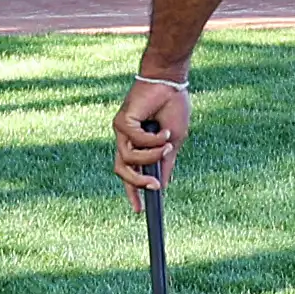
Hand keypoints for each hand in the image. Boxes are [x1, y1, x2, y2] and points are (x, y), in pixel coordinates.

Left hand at [112, 72, 188, 192]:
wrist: (171, 83)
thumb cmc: (172, 107)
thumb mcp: (173, 142)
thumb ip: (165, 162)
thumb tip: (163, 185)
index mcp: (137, 145)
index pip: (130, 173)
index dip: (133, 192)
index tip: (140, 210)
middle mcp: (126, 140)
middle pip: (122, 171)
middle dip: (137, 184)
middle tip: (155, 188)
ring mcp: (122, 131)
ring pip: (129, 159)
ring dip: (151, 156)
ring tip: (166, 145)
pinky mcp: (121, 121)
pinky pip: (134, 142)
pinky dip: (151, 140)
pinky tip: (163, 131)